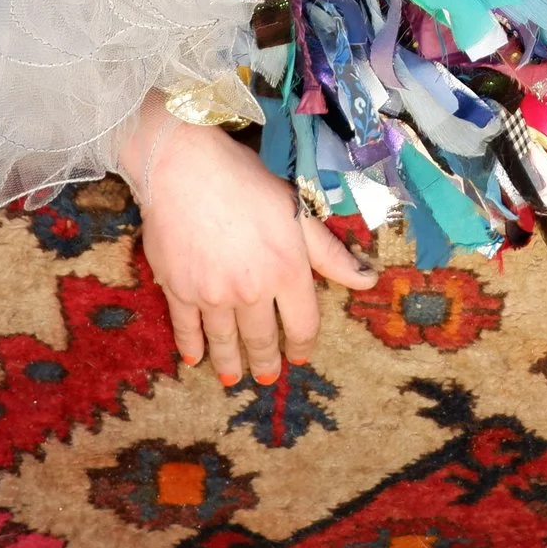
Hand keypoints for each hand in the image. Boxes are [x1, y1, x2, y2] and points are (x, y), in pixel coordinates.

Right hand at [116, 100, 377, 385]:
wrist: (184, 169)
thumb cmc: (247, 183)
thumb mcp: (298, 212)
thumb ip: (331, 254)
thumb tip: (369, 281)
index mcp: (287, 272)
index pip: (302, 324)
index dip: (303, 344)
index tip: (301, 356)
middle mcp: (252, 292)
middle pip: (262, 339)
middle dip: (266, 361)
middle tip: (267, 376)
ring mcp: (212, 295)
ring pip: (225, 340)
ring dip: (231, 363)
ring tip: (234, 377)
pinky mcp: (178, 290)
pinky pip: (187, 327)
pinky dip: (192, 346)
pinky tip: (195, 358)